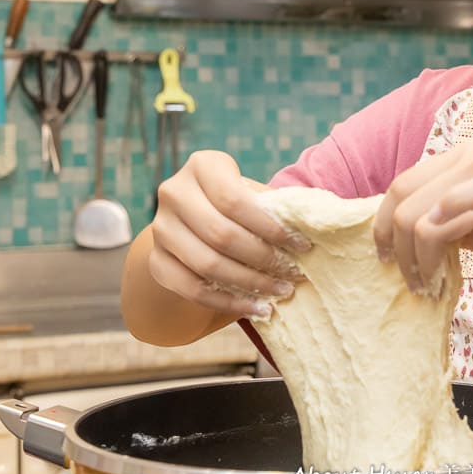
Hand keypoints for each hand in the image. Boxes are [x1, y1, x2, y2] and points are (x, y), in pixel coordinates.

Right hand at [148, 150, 309, 317]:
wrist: (193, 220)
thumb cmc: (237, 203)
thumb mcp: (252, 192)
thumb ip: (275, 205)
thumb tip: (315, 224)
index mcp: (202, 166)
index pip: (235, 200)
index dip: (271, 227)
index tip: (304, 246)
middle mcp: (174, 193)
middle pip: (222, 235)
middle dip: (264, 259)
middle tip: (295, 275)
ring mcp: (160, 229)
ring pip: (208, 265)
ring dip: (250, 284)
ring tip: (281, 292)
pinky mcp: (157, 262)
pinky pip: (192, 289)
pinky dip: (228, 302)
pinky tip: (256, 308)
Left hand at [373, 140, 472, 294]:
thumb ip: (448, 226)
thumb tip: (405, 245)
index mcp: (464, 157)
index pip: (401, 185)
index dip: (383, 224)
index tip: (386, 260)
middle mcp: (470, 153)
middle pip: (399, 196)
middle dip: (391, 244)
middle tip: (407, 281)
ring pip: (415, 213)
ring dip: (413, 258)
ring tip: (426, 286)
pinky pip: (445, 215)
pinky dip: (435, 248)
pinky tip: (445, 273)